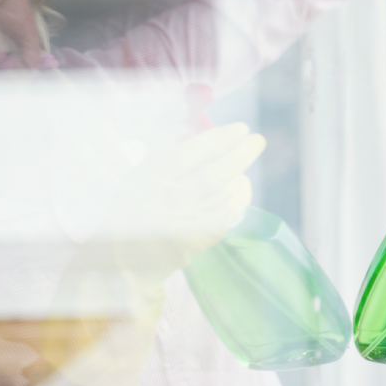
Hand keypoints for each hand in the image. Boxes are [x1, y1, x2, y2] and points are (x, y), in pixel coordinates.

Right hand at [102, 123, 264, 270]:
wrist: (128, 257)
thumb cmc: (136, 206)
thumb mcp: (140, 175)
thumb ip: (167, 152)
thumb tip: (192, 130)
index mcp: (148, 182)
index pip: (186, 156)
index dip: (217, 141)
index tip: (240, 128)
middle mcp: (167, 204)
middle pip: (212, 177)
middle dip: (240, 155)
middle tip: (257, 140)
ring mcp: (186, 224)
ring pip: (225, 193)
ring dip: (240, 173)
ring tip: (245, 157)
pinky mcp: (201, 238)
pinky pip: (230, 212)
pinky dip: (240, 194)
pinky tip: (241, 182)